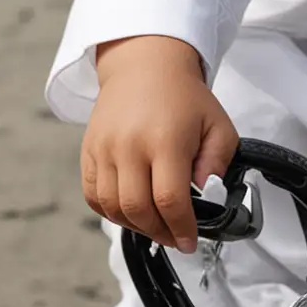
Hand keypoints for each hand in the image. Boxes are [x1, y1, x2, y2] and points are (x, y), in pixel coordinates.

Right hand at [80, 35, 238, 252]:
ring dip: (136, 226)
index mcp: (165, 140)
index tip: (190, 242)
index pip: (170, 199)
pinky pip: (94, 196)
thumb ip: (218, 163)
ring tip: (156, 224)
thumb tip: (207, 195)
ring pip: (113, 207)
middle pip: (138, 209)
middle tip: (175, 236)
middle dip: (159, 232)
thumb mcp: (217, 125)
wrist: (144, 64)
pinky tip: (131, 211)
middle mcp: (129, 146)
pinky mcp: (89, 151)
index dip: (181, 228)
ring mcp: (104, 149)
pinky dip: (111, 211)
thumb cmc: (184, 96)